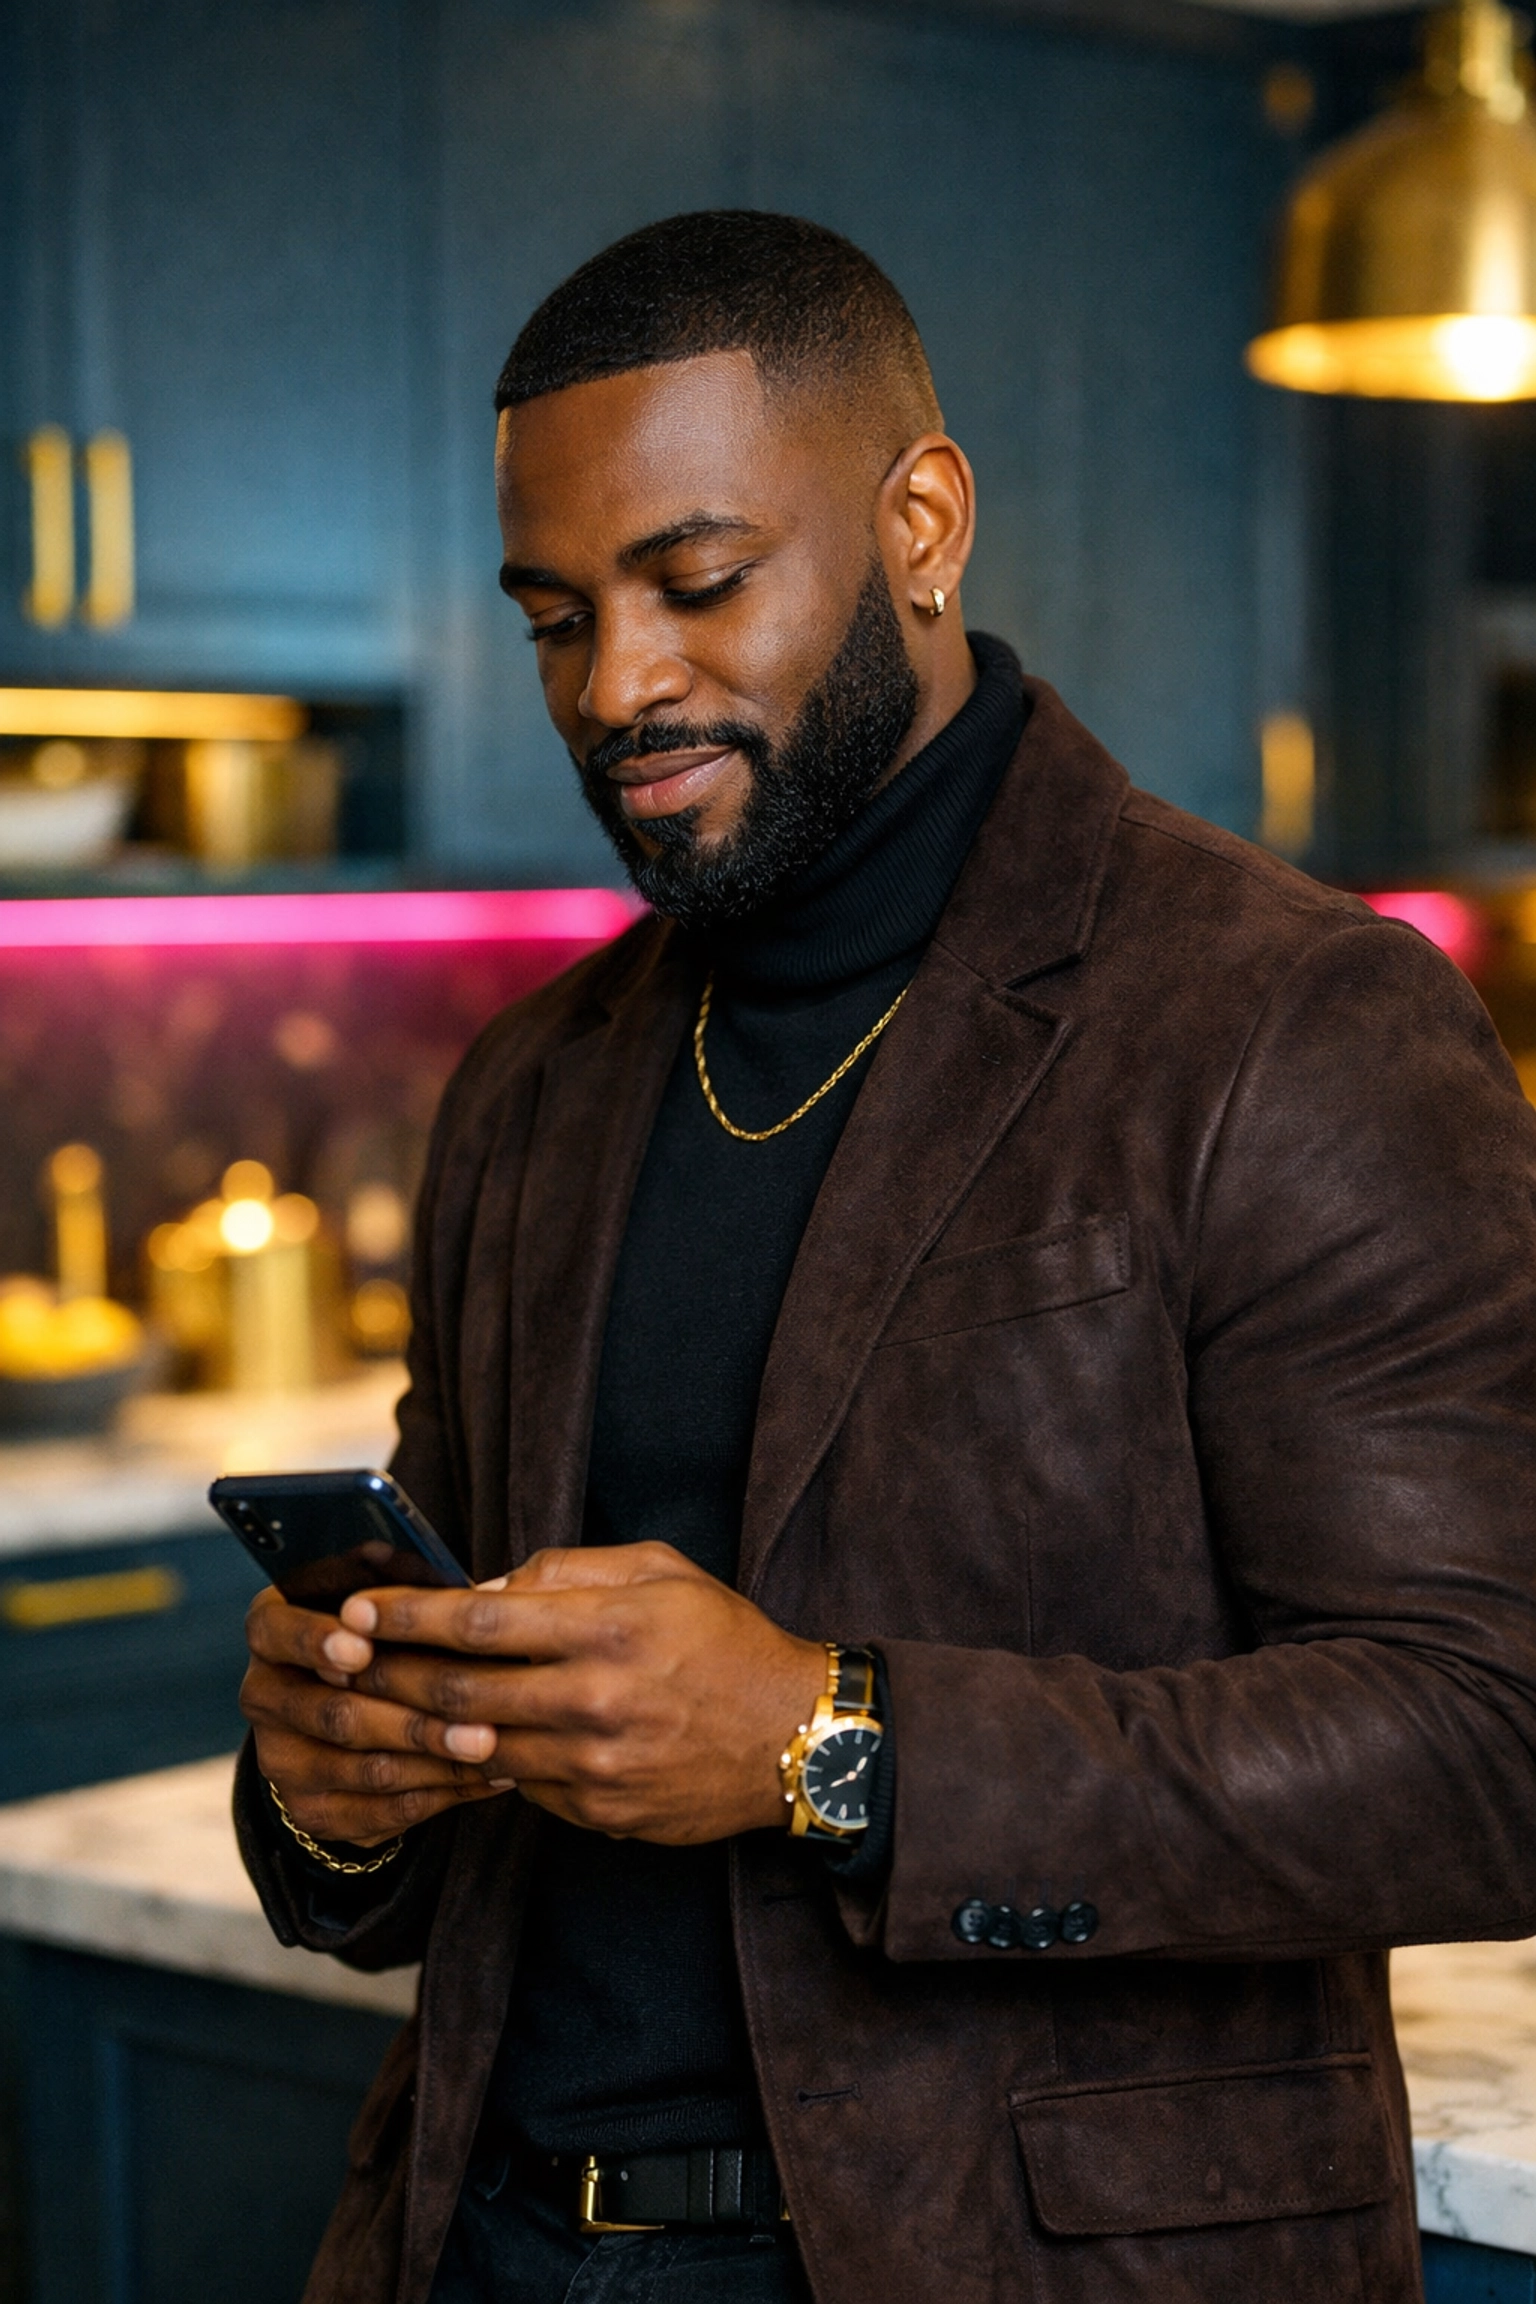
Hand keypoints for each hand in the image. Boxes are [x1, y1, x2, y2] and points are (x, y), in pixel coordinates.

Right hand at [240, 1586, 512, 1848]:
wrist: (358, 1709)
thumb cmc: (385, 1635)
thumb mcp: (384, 1601)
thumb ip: (401, 1585)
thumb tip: (446, 1576)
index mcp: (272, 1632)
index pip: (277, 1633)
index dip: (316, 1642)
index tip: (361, 1650)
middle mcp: (264, 1696)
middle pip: (335, 1714)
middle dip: (412, 1720)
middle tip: (476, 1722)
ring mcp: (282, 1760)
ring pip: (364, 1769)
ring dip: (436, 1762)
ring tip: (493, 1748)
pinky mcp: (312, 1809)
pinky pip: (379, 1811)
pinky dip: (439, 1794)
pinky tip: (487, 1778)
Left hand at [332, 1543, 828, 1843]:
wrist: (794, 1738)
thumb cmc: (725, 1641)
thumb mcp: (661, 1572)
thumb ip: (570, 1572)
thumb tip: (488, 1586)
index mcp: (609, 1628)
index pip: (479, 1622)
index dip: (406, 1616)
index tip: (357, 1609)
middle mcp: (595, 1700)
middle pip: (459, 1691)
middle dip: (389, 1674)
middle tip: (341, 1660)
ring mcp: (595, 1765)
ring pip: (477, 1748)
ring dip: (421, 1727)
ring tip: (379, 1704)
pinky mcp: (598, 1813)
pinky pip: (519, 1786)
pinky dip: (484, 1764)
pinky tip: (461, 1743)